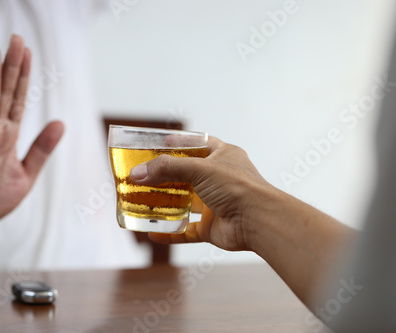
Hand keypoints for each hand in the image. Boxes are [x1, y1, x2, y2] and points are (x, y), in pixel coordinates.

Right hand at [130, 136, 276, 251]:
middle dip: (166, 176)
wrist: (258, 221)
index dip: (179, 143)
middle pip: (187, 175)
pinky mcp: (212, 227)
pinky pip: (187, 230)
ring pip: (186, 203)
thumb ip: (167, 169)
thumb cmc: (238, 187)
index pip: (198, 144)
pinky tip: (153, 232)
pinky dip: (171, 232)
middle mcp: (220, 179)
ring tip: (143, 200)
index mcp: (223, 157)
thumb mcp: (199, 169)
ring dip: (167, 203)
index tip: (159, 143)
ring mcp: (216, 204)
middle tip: (144, 175)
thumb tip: (137, 174)